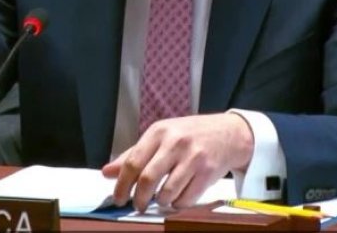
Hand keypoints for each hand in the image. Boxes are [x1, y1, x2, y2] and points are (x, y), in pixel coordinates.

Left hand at [102, 113, 253, 211]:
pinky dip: (177, 204)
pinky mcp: (207, 172)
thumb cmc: (190, 135)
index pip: (133, 162)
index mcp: (159, 132)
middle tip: (138, 205)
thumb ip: (133, 154)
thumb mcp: (160, 136)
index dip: (122, 185)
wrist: (229, 133)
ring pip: (167, 193)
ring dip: (160, 202)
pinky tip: (178, 197)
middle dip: (139, 198)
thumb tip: (107, 173)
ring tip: (161, 199)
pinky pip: (186, 199)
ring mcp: (193, 157)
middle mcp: (175, 143)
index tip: (118, 198)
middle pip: (148, 179)